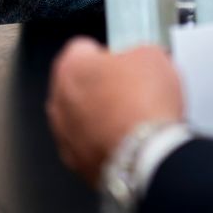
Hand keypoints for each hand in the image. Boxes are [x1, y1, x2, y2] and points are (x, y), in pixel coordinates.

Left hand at [46, 39, 182, 184]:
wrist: (146, 154)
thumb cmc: (144, 106)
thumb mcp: (153, 56)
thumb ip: (136, 53)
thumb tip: (140, 59)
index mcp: (71, 67)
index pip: (82, 49)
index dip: (107, 52)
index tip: (122, 59)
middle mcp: (59, 101)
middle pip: (78, 85)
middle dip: (101, 86)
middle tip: (130, 89)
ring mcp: (64, 135)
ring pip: (80, 117)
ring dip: (100, 116)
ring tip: (132, 118)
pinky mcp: (76, 163)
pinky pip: (88, 145)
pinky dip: (103, 142)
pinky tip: (128, 140)